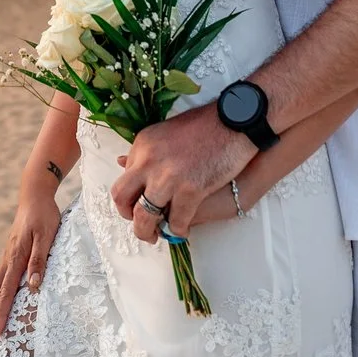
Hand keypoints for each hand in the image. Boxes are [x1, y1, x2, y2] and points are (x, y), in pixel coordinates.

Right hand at [0, 176, 60, 339]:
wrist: (34, 195)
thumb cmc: (44, 215)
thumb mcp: (47, 236)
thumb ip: (39, 260)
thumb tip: (33, 286)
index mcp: (15, 258)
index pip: (6, 293)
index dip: (2, 315)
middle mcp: (6, 260)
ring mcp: (6, 258)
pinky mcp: (9, 255)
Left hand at [110, 106, 255, 244]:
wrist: (235, 120)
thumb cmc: (205, 124)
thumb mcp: (164, 132)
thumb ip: (147, 152)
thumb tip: (123, 163)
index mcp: (142, 145)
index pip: (123, 178)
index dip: (130, 196)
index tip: (138, 203)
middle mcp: (148, 161)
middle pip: (122, 198)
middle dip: (128, 216)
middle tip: (140, 224)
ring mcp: (168, 177)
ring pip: (144, 217)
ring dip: (147, 232)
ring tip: (156, 236)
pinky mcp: (191, 190)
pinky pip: (176, 221)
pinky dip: (178, 229)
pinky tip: (182, 230)